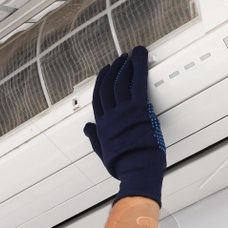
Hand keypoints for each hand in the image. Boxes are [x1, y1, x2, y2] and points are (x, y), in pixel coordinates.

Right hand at [83, 45, 165, 205]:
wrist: (137, 171)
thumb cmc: (124, 166)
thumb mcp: (103, 153)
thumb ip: (95, 138)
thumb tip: (87, 127)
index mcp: (101, 127)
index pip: (98, 99)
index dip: (100, 83)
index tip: (104, 72)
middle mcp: (110, 117)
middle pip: (108, 87)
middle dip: (113, 70)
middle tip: (119, 60)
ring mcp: (124, 112)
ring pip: (121, 82)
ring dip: (124, 66)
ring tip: (129, 56)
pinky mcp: (139, 109)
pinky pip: (138, 83)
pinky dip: (139, 67)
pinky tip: (140, 55)